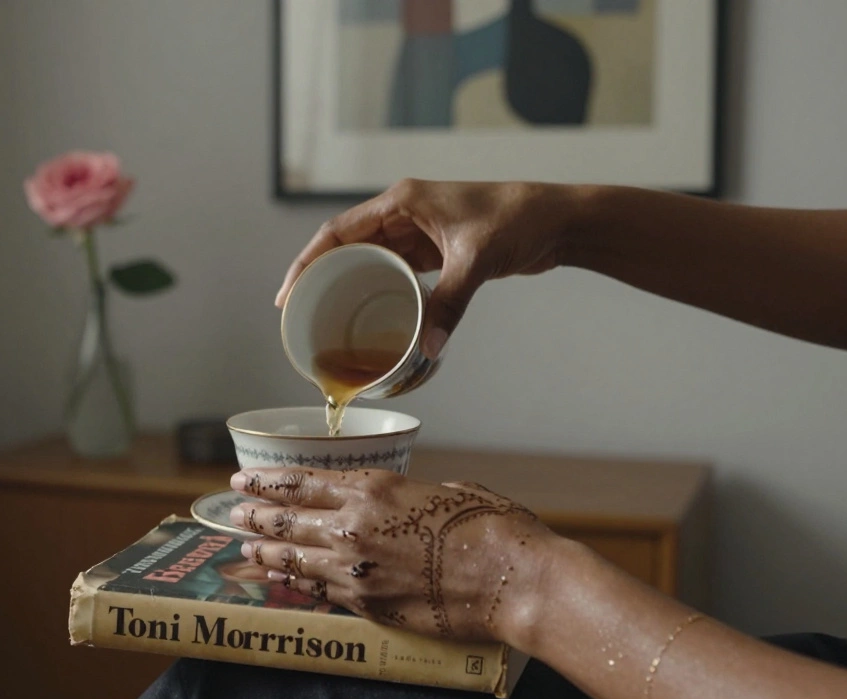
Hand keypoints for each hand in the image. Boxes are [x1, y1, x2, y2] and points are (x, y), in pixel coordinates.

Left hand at [228, 467, 554, 645]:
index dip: (267, 481)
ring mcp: (357, 570)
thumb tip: (402, 505)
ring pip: (294, 559)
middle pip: (287, 520)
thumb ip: (410, 496)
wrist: (512, 580)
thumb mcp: (447, 490)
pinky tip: (284, 579)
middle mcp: (355, 526)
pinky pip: (320, 590)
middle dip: (256, 515)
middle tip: (236, 511)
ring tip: (248, 546)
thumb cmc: (492, 528)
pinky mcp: (368, 605)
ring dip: (267, 551)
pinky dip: (297, 582)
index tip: (244, 479)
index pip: (302, 483)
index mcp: (374, 488)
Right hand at [275, 180, 577, 357]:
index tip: (288, 294)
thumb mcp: (477, 260)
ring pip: (369, 260)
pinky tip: (370, 315)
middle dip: (320, 278)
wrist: (559, 219)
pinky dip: (380, 290)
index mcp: (401, 201)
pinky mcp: (435, 250)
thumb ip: (450, 302)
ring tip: (326, 319)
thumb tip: (428, 350)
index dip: (306, 262)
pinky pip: (396, 271)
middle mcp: (403, 213)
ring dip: (348, 285)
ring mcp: (419, 232)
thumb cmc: (520, 220)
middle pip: (346, 246)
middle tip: (300, 316)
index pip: (337, 232)